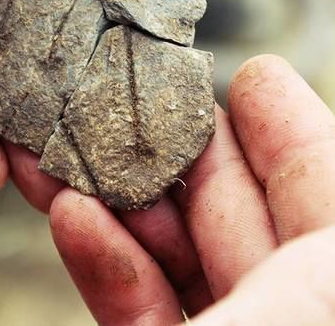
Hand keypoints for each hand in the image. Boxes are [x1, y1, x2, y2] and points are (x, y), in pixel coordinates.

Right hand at [49, 55, 334, 324]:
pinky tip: (69, 213)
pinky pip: (140, 306)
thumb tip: (261, 76)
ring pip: (174, 255)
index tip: (249, 75)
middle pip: (231, 210)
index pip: (316, 184)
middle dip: (175, 152)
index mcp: (333, 281)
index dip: (283, 125)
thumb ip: (311, 185)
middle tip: (132, 106)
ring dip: (118, 202)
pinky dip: (103, 262)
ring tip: (73, 153)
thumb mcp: (317, 280)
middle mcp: (287, 302)